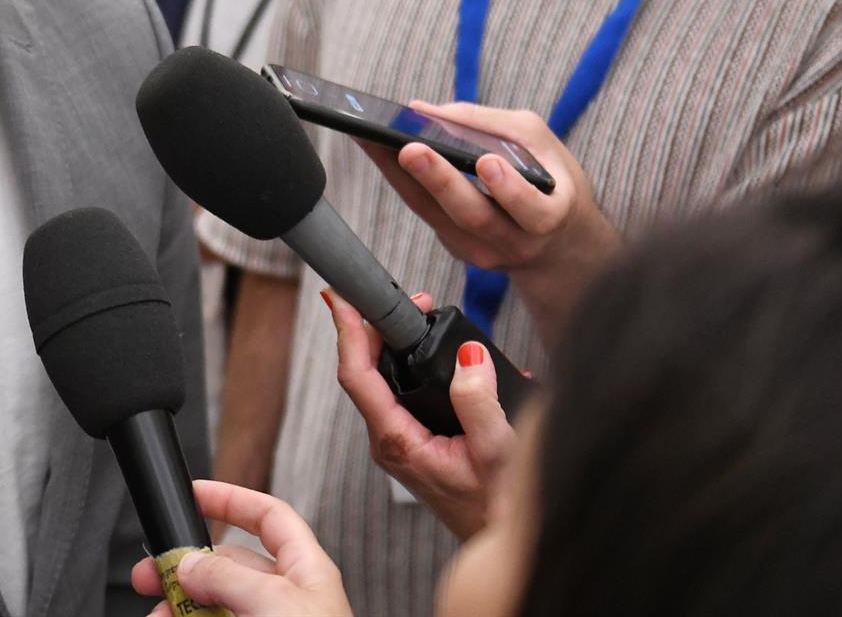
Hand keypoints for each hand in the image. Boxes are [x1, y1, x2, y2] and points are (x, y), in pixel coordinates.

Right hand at [130, 481, 352, 616]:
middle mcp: (284, 600)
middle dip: (185, 568)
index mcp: (304, 571)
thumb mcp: (272, 602)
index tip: (194, 494)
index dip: (232, 500)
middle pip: (227, 567)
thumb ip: (226, 576)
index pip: (268, 517)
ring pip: (212, 608)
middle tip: (150, 575)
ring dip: (179, 608)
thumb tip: (189, 564)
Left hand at [323, 287, 512, 538]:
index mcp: (397, 441)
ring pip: (383, 381)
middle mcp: (390, 441)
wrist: (500, 543)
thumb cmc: (496, 508)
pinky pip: (401, 393)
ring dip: (396, 343)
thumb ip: (479, 401)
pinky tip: (437, 349)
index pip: (357, 375)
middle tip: (409, 299)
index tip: (341, 297)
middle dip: (377, 327)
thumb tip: (468, 353)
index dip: (347, 331)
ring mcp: (399, 442)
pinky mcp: (413, 441)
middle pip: (365, 372)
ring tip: (420, 313)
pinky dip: (413, 364)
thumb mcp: (496, 451)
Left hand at [358, 101, 619, 346]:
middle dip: (440, 180)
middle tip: (410, 149)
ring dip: (402, 176)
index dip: (510, 190)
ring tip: (374, 140)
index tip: (487, 162)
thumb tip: (427, 112)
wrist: (556, 245)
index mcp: (549, 217)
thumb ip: (491, 125)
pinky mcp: (455, 247)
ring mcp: (481, 251)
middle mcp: (514, 242)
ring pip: (436, 215)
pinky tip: (378, 152)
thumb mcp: (540, 144)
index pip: (532, 211)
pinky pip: (425, 212)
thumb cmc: (550, 182)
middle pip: (473, 216)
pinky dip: (401, 180)